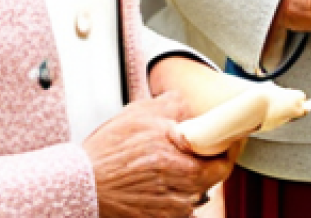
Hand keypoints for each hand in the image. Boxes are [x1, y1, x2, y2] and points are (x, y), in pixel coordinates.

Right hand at [83, 93, 236, 217]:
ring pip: (195, 193)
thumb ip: (176, 105)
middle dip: (211, 160)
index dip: (230, 146)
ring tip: (176, 162)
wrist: (79, 185)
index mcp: (184, 165)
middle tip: (205, 146)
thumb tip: (192, 105)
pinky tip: (161, 179)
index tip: (231, 136)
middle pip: (212, 178)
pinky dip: (176, 193)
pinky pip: (177, 206)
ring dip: (192, 177)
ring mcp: (168, 211)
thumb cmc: (108, 152)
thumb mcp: (143, 113)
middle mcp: (181, 194)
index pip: (225, 160)